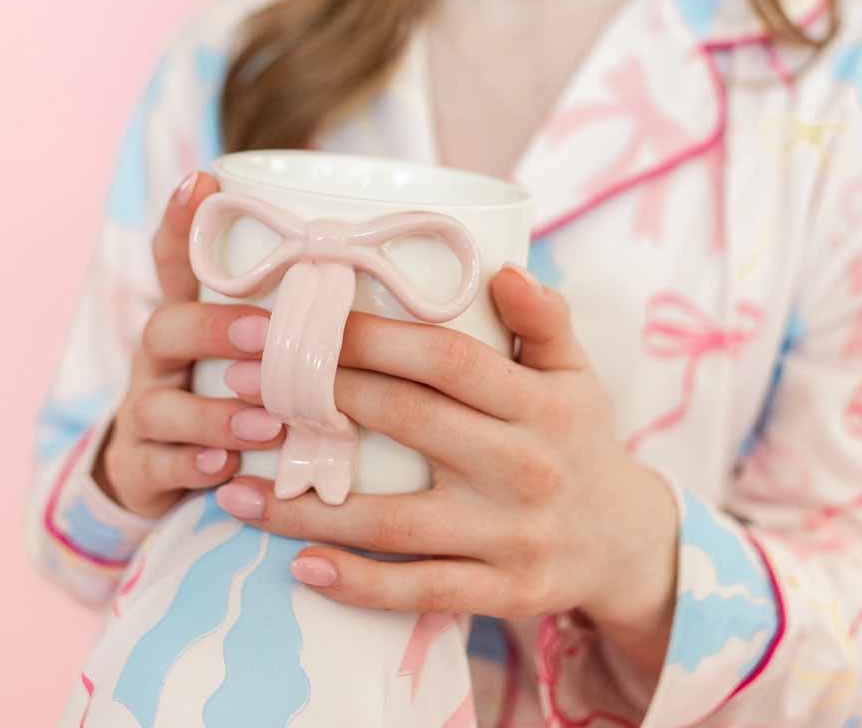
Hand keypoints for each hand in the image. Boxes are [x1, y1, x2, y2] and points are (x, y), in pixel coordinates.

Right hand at [92, 170, 286, 519]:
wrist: (161, 469)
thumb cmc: (230, 389)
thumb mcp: (251, 346)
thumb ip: (295, 313)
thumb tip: (374, 267)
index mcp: (189, 314)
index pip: (176, 258)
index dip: (181, 219)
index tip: (200, 180)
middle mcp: (160, 357)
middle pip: (167, 326)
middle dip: (216, 329)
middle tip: (267, 336)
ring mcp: (145, 409)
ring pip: (163, 404)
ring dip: (216, 413)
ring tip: (267, 421)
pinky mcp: (140, 465)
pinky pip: (157, 464)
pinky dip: (192, 466)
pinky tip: (226, 469)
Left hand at [211, 266, 678, 641]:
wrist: (626, 541)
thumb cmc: (579, 436)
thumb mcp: (576, 371)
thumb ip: (543, 318)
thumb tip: (501, 268)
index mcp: (540, 401)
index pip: (445, 359)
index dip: (371, 337)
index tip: (303, 319)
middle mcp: (525, 464)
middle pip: (407, 422)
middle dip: (317, 399)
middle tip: (239, 384)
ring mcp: (512, 534)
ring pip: (395, 520)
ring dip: (308, 507)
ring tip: (235, 490)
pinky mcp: (503, 592)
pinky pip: (419, 590)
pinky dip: (358, 583)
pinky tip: (299, 567)